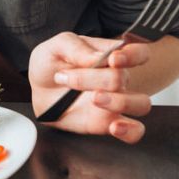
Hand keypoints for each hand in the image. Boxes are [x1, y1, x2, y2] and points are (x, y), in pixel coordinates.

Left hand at [28, 32, 151, 143]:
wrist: (37, 89)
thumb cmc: (51, 64)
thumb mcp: (57, 47)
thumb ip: (77, 48)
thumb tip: (99, 57)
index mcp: (110, 55)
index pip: (139, 53)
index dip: (133, 55)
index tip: (113, 59)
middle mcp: (117, 79)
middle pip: (125, 78)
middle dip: (97, 78)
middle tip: (69, 78)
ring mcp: (115, 102)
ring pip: (141, 104)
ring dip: (120, 102)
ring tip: (94, 99)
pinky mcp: (107, 124)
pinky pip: (133, 132)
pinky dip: (130, 131)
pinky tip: (115, 127)